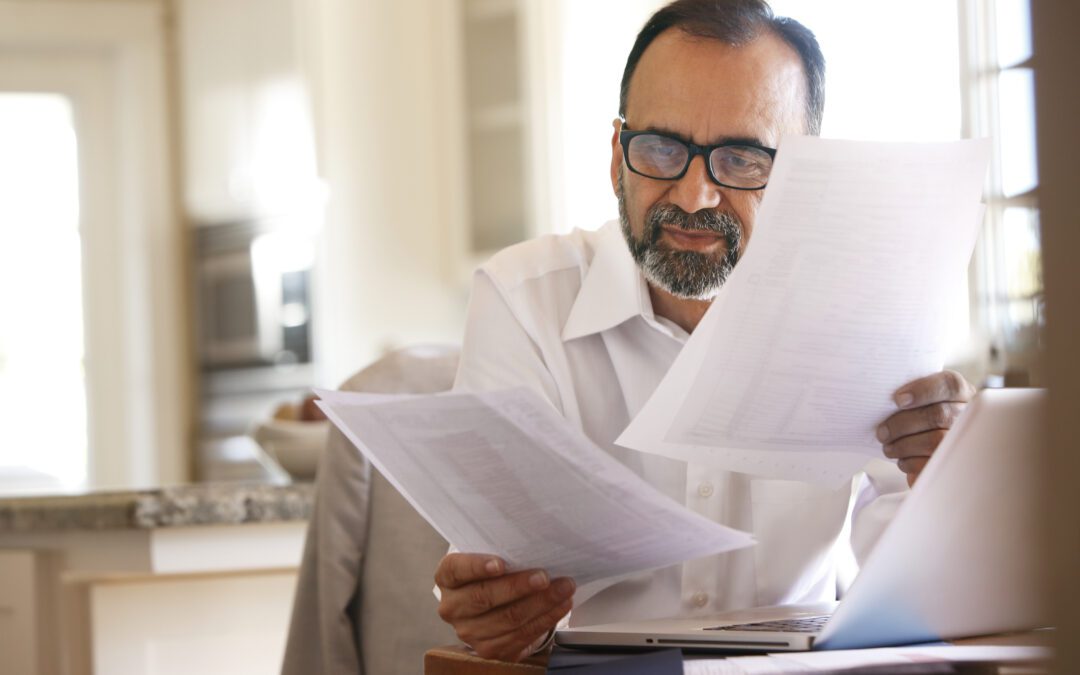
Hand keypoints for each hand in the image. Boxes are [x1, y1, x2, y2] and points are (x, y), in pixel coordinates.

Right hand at [434, 553, 574, 661]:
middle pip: (485, 597)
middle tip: (545, 577)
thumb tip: (534, 546)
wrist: (490, 604)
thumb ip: (501, 551)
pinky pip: (521, 636)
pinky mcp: (488, 649)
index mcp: (447, 578)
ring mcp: (469, 631)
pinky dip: (545, 619)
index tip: (501, 564)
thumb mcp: (488, 556)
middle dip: (519, 586)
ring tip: (562, 589)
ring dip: (541, 604)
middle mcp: (452, 607)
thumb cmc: (491, 574)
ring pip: (507, 619)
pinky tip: (560, 606)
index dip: (477, 566)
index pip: (456, 569)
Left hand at [876, 370, 975, 486]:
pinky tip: (902, 460)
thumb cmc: (918, 421)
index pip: (950, 384)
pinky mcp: (956, 464)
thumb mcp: (918, 402)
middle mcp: (968, 414)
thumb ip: (908, 395)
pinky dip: (911, 462)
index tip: (898, 399)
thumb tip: (883, 396)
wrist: (929, 453)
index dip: (924, 390)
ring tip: (888, 447)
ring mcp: (966, 440)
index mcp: (961, 393)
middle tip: (882, 432)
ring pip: (935, 440)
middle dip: (903, 424)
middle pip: (938, 414)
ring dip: (904, 445)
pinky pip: (933, 463)